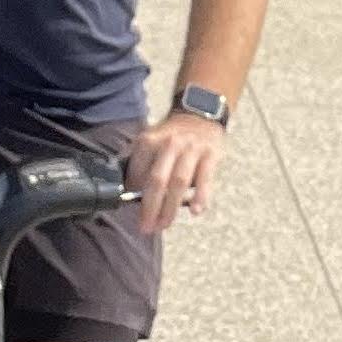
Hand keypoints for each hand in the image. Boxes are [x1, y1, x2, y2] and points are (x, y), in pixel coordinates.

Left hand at [124, 109, 227, 234]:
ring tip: (164, 224)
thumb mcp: (152, 142)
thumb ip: (144, 165)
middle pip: (157, 180)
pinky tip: (195, 211)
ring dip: (170, 207)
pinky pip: (205, 178)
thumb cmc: (173, 137)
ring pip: (178, 182)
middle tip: (146, 227)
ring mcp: (191, 148)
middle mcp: (169, 143)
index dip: (134, 195)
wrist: (200, 114)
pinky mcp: (210, 154)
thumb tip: (131, 195)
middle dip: (150, 207)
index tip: (134, 212)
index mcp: (150, 141)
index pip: (137, 172)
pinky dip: (200, 196)